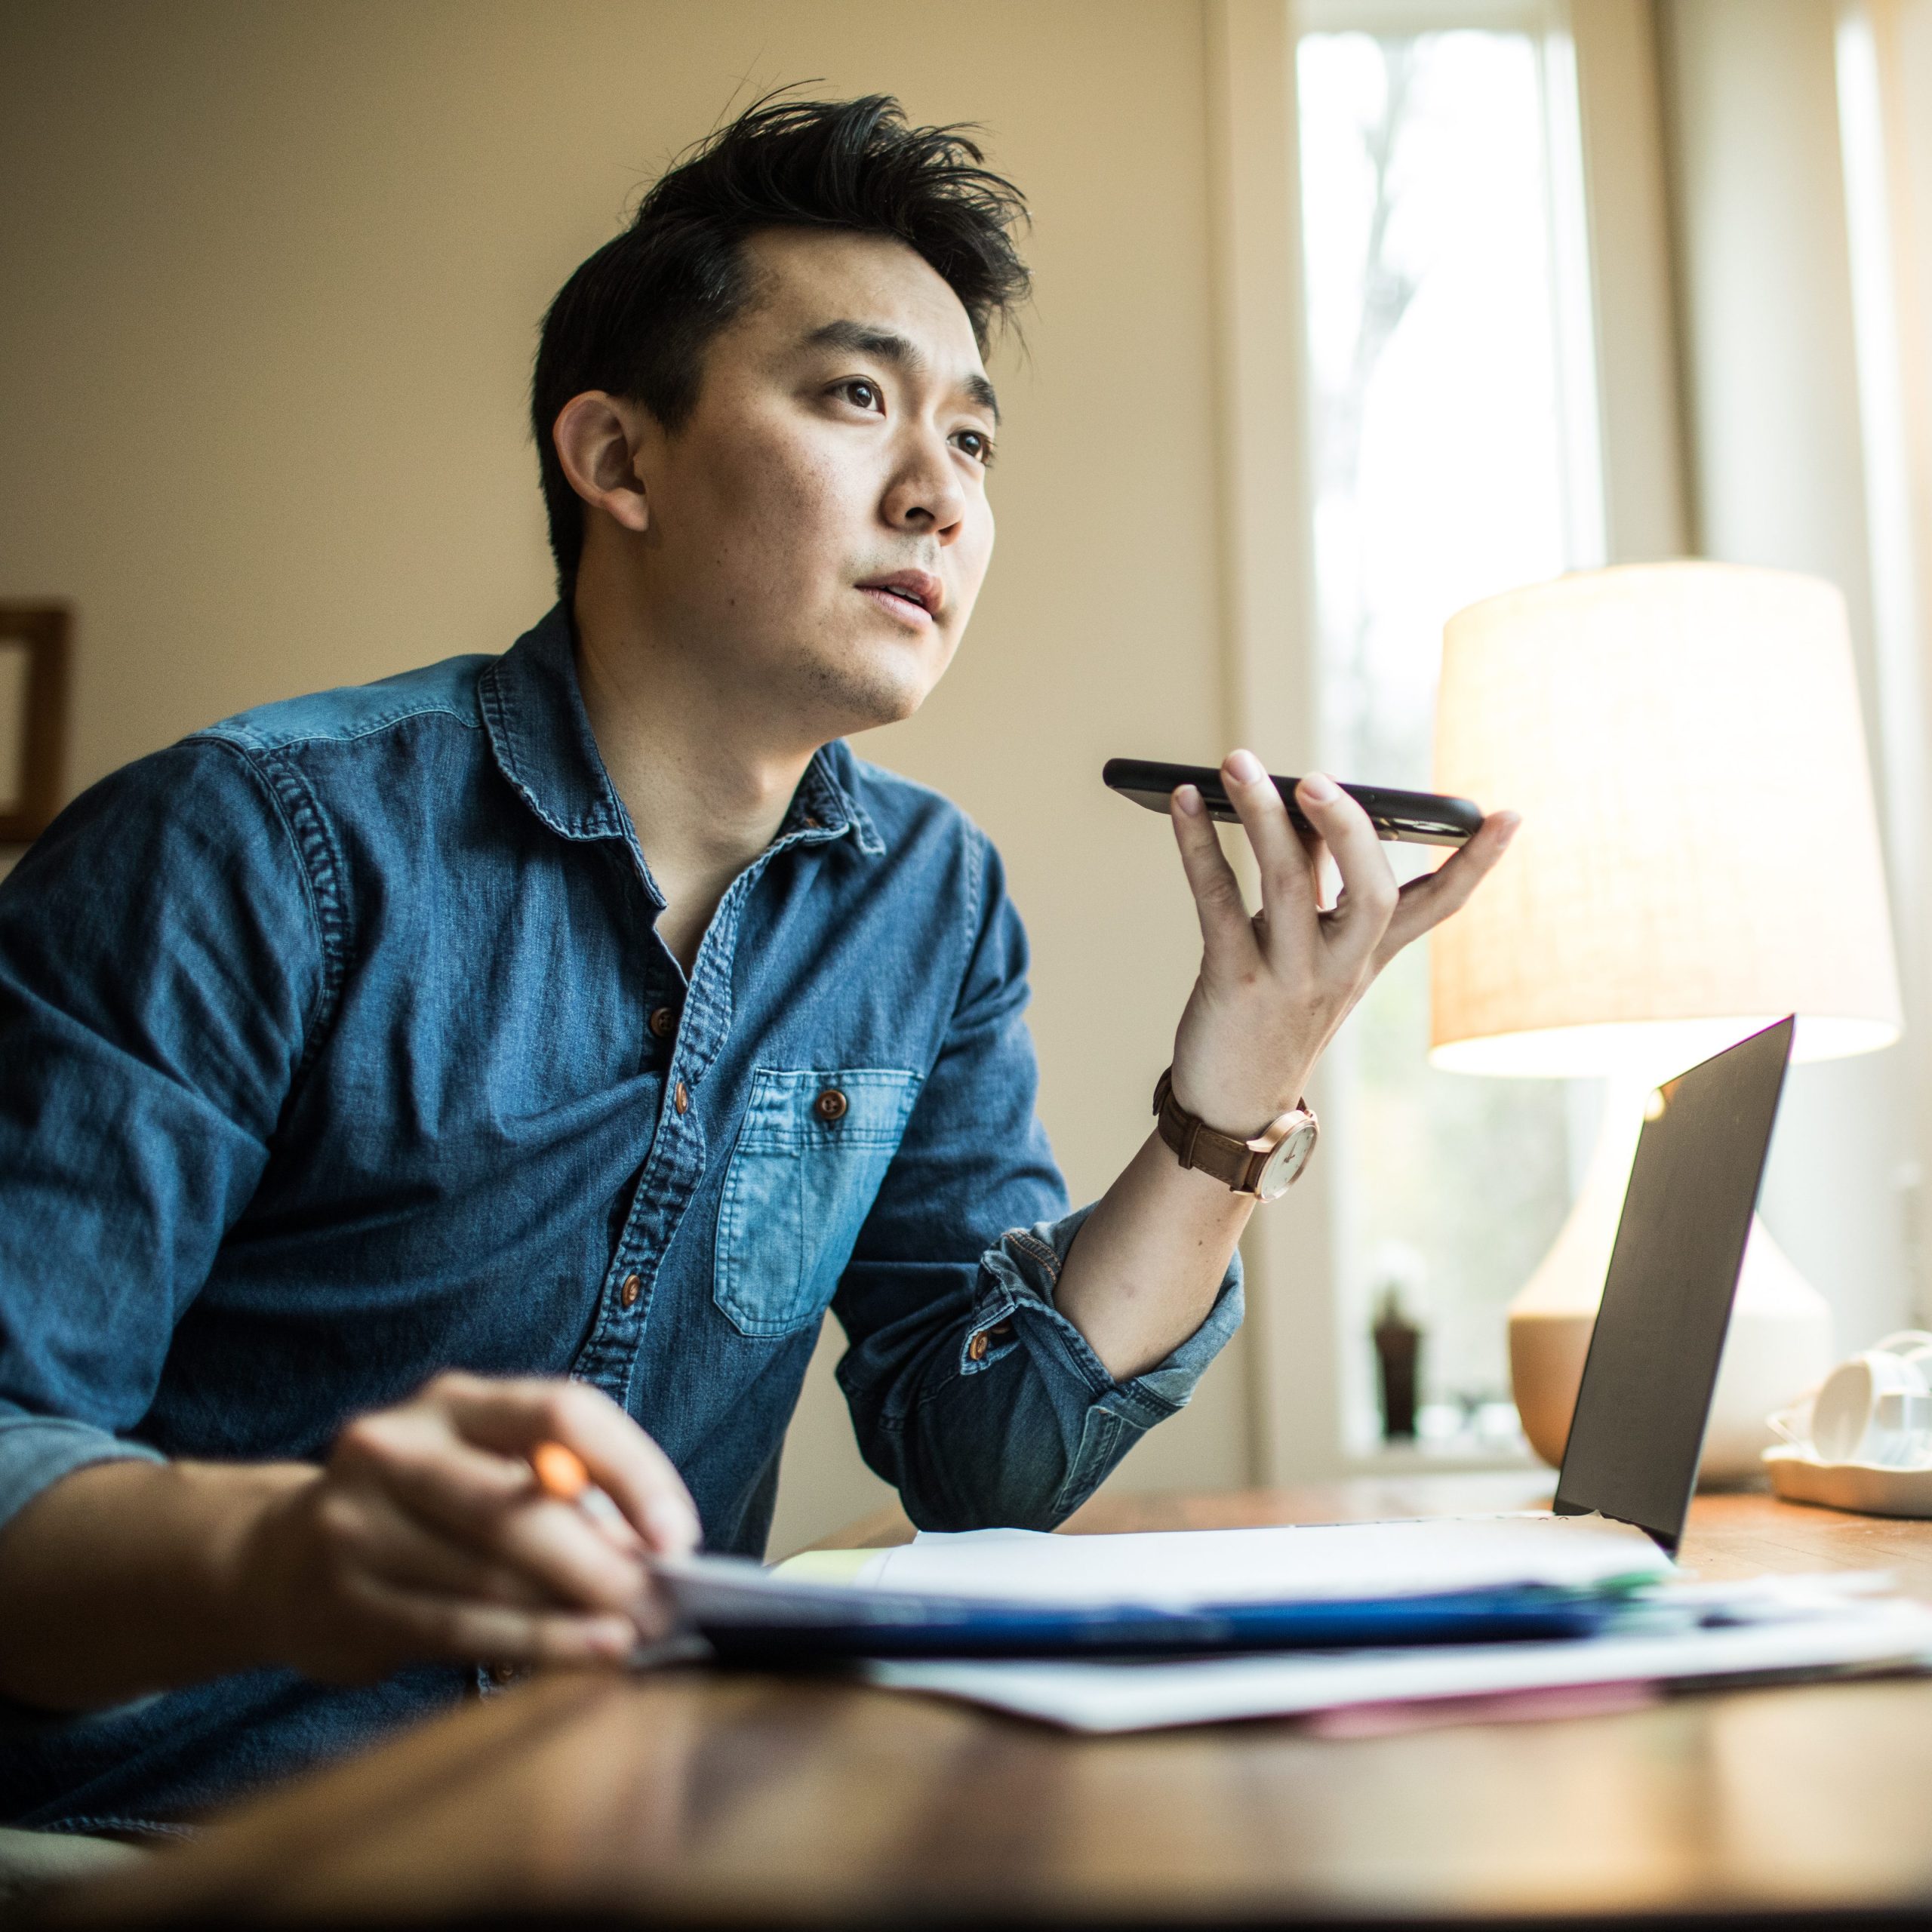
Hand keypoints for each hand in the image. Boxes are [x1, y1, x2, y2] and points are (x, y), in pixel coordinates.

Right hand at [241, 1372, 700, 1682]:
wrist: (273, 1560)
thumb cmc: (421, 1510)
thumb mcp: (482, 1468)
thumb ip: (561, 1491)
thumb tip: (654, 1549)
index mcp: (451, 1401)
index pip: (558, 1413)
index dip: (629, 1470)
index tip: (676, 1533)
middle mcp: (396, 1448)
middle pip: (518, 1503)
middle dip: (602, 1560)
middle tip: (662, 1601)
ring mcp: (359, 1524)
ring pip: (489, 1574)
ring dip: (575, 1610)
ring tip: (636, 1633)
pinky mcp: (344, 1600)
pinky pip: (457, 1627)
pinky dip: (532, 1643)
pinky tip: (584, 1654)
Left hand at [1166, 750, 1517, 1134]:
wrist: (1231, 1107)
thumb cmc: (1269, 1014)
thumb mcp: (1308, 952)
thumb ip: (1315, 880)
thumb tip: (1300, 802)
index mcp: (1367, 956)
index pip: (1438, 907)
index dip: (1475, 864)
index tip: (1509, 815)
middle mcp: (1340, 968)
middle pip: (1372, 892)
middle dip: (1350, 828)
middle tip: (1314, 777)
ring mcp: (1290, 978)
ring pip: (1287, 884)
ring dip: (1261, 815)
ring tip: (1236, 763)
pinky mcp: (1234, 983)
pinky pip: (1218, 902)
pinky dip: (1199, 845)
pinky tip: (1185, 802)